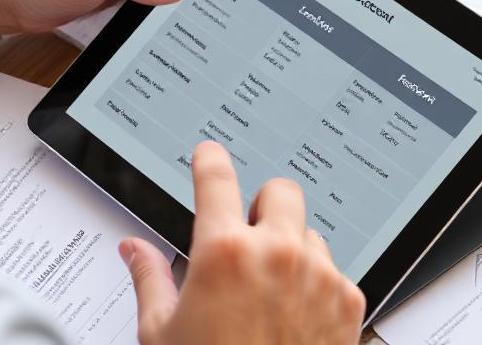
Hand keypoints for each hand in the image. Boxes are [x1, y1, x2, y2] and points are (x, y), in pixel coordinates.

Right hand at [119, 141, 364, 344]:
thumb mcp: (162, 332)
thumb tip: (134, 249)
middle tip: (246, 235)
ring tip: (268, 291)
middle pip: (280, 190)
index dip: (209, 159)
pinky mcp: (348, 299)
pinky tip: (293, 315)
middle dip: (262, 206)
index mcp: (224, 252)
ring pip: (309, 232)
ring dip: (291, 248)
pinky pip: (334, 270)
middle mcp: (276, 253)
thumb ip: (149, 277)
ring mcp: (319, 274)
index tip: (209, 155)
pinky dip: (315, 283)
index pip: (217, 176)